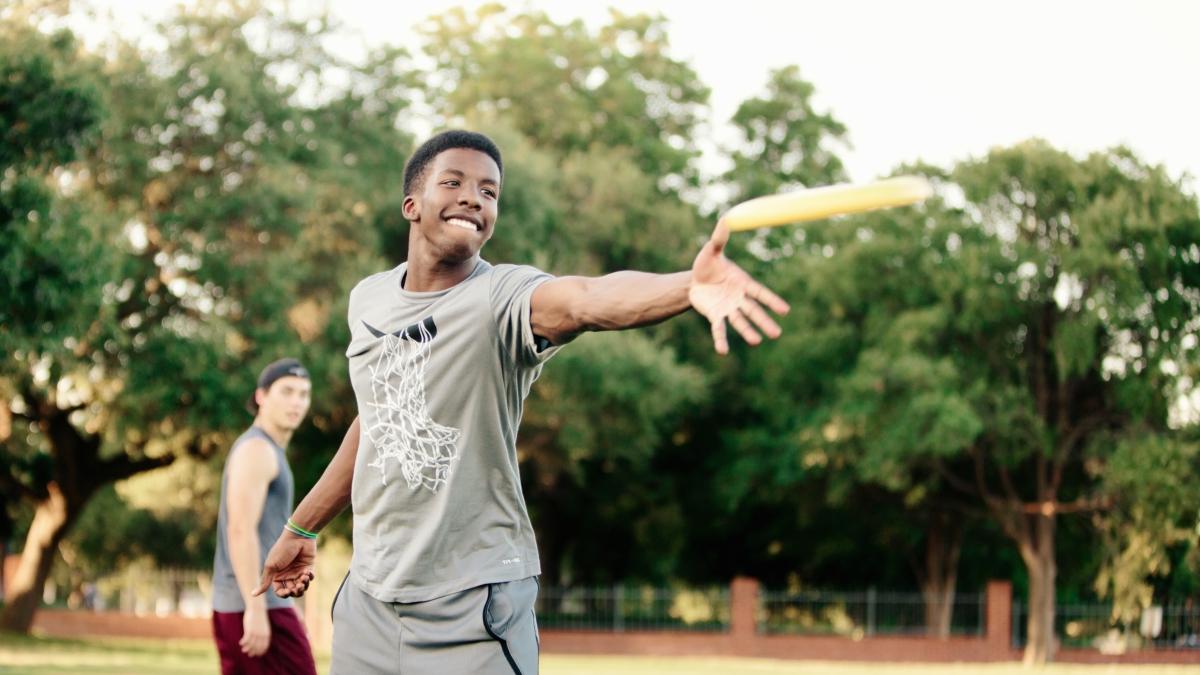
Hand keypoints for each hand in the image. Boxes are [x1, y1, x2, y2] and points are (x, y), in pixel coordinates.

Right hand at [240, 605, 270, 656]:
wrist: (257, 608)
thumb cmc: (260, 617)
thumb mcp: (264, 626)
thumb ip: (263, 633)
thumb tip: (259, 639)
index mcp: (267, 634)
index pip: (264, 646)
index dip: (261, 651)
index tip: (257, 654)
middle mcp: (262, 635)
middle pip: (257, 647)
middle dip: (253, 652)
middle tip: (249, 654)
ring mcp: (256, 633)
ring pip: (251, 645)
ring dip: (247, 648)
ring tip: (243, 650)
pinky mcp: (249, 630)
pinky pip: (246, 640)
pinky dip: (243, 643)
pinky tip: (240, 643)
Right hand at [253, 531, 315, 598]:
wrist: (298, 536)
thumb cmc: (282, 550)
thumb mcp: (271, 566)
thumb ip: (265, 581)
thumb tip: (252, 595)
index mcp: (277, 575)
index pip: (280, 591)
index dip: (284, 594)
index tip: (287, 591)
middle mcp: (287, 574)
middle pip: (292, 591)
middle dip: (295, 591)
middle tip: (298, 585)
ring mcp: (298, 571)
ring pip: (302, 586)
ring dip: (303, 585)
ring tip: (304, 578)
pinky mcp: (308, 567)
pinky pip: (310, 578)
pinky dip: (309, 577)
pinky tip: (307, 572)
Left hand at [689, 220, 789, 353]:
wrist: (694, 280)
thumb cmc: (707, 264)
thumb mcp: (711, 250)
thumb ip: (719, 239)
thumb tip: (725, 219)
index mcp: (743, 283)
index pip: (760, 293)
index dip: (772, 301)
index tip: (785, 310)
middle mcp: (738, 298)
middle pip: (754, 311)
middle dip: (764, 322)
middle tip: (777, 334)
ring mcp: (728, 309)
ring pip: (740, 322)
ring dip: (748, 332)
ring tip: (756, 341)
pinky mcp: (715, 316)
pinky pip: (719, 329)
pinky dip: (721, 340)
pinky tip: (723, 351)